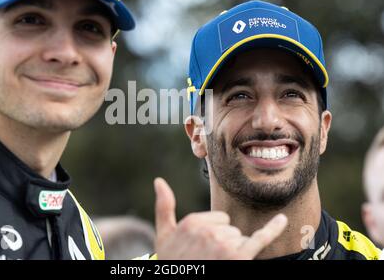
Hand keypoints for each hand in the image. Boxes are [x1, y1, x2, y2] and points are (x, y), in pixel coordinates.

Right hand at [154, 178, 287, 259]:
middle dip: (224, 242)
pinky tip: (283, 220)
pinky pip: (260, 238)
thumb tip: (158, 180)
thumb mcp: (163, 234)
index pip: (219, 219)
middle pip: (230, 229)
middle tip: (209, 257)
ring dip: (233, 251)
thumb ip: (164, 206)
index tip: (202, 246)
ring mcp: (224, 244)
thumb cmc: (171, 260)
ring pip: (240, 238)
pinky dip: (273, 229)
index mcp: (193, 222)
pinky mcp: (239, 257)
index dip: (213, 233)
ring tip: (215, 262)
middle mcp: (209, 231)